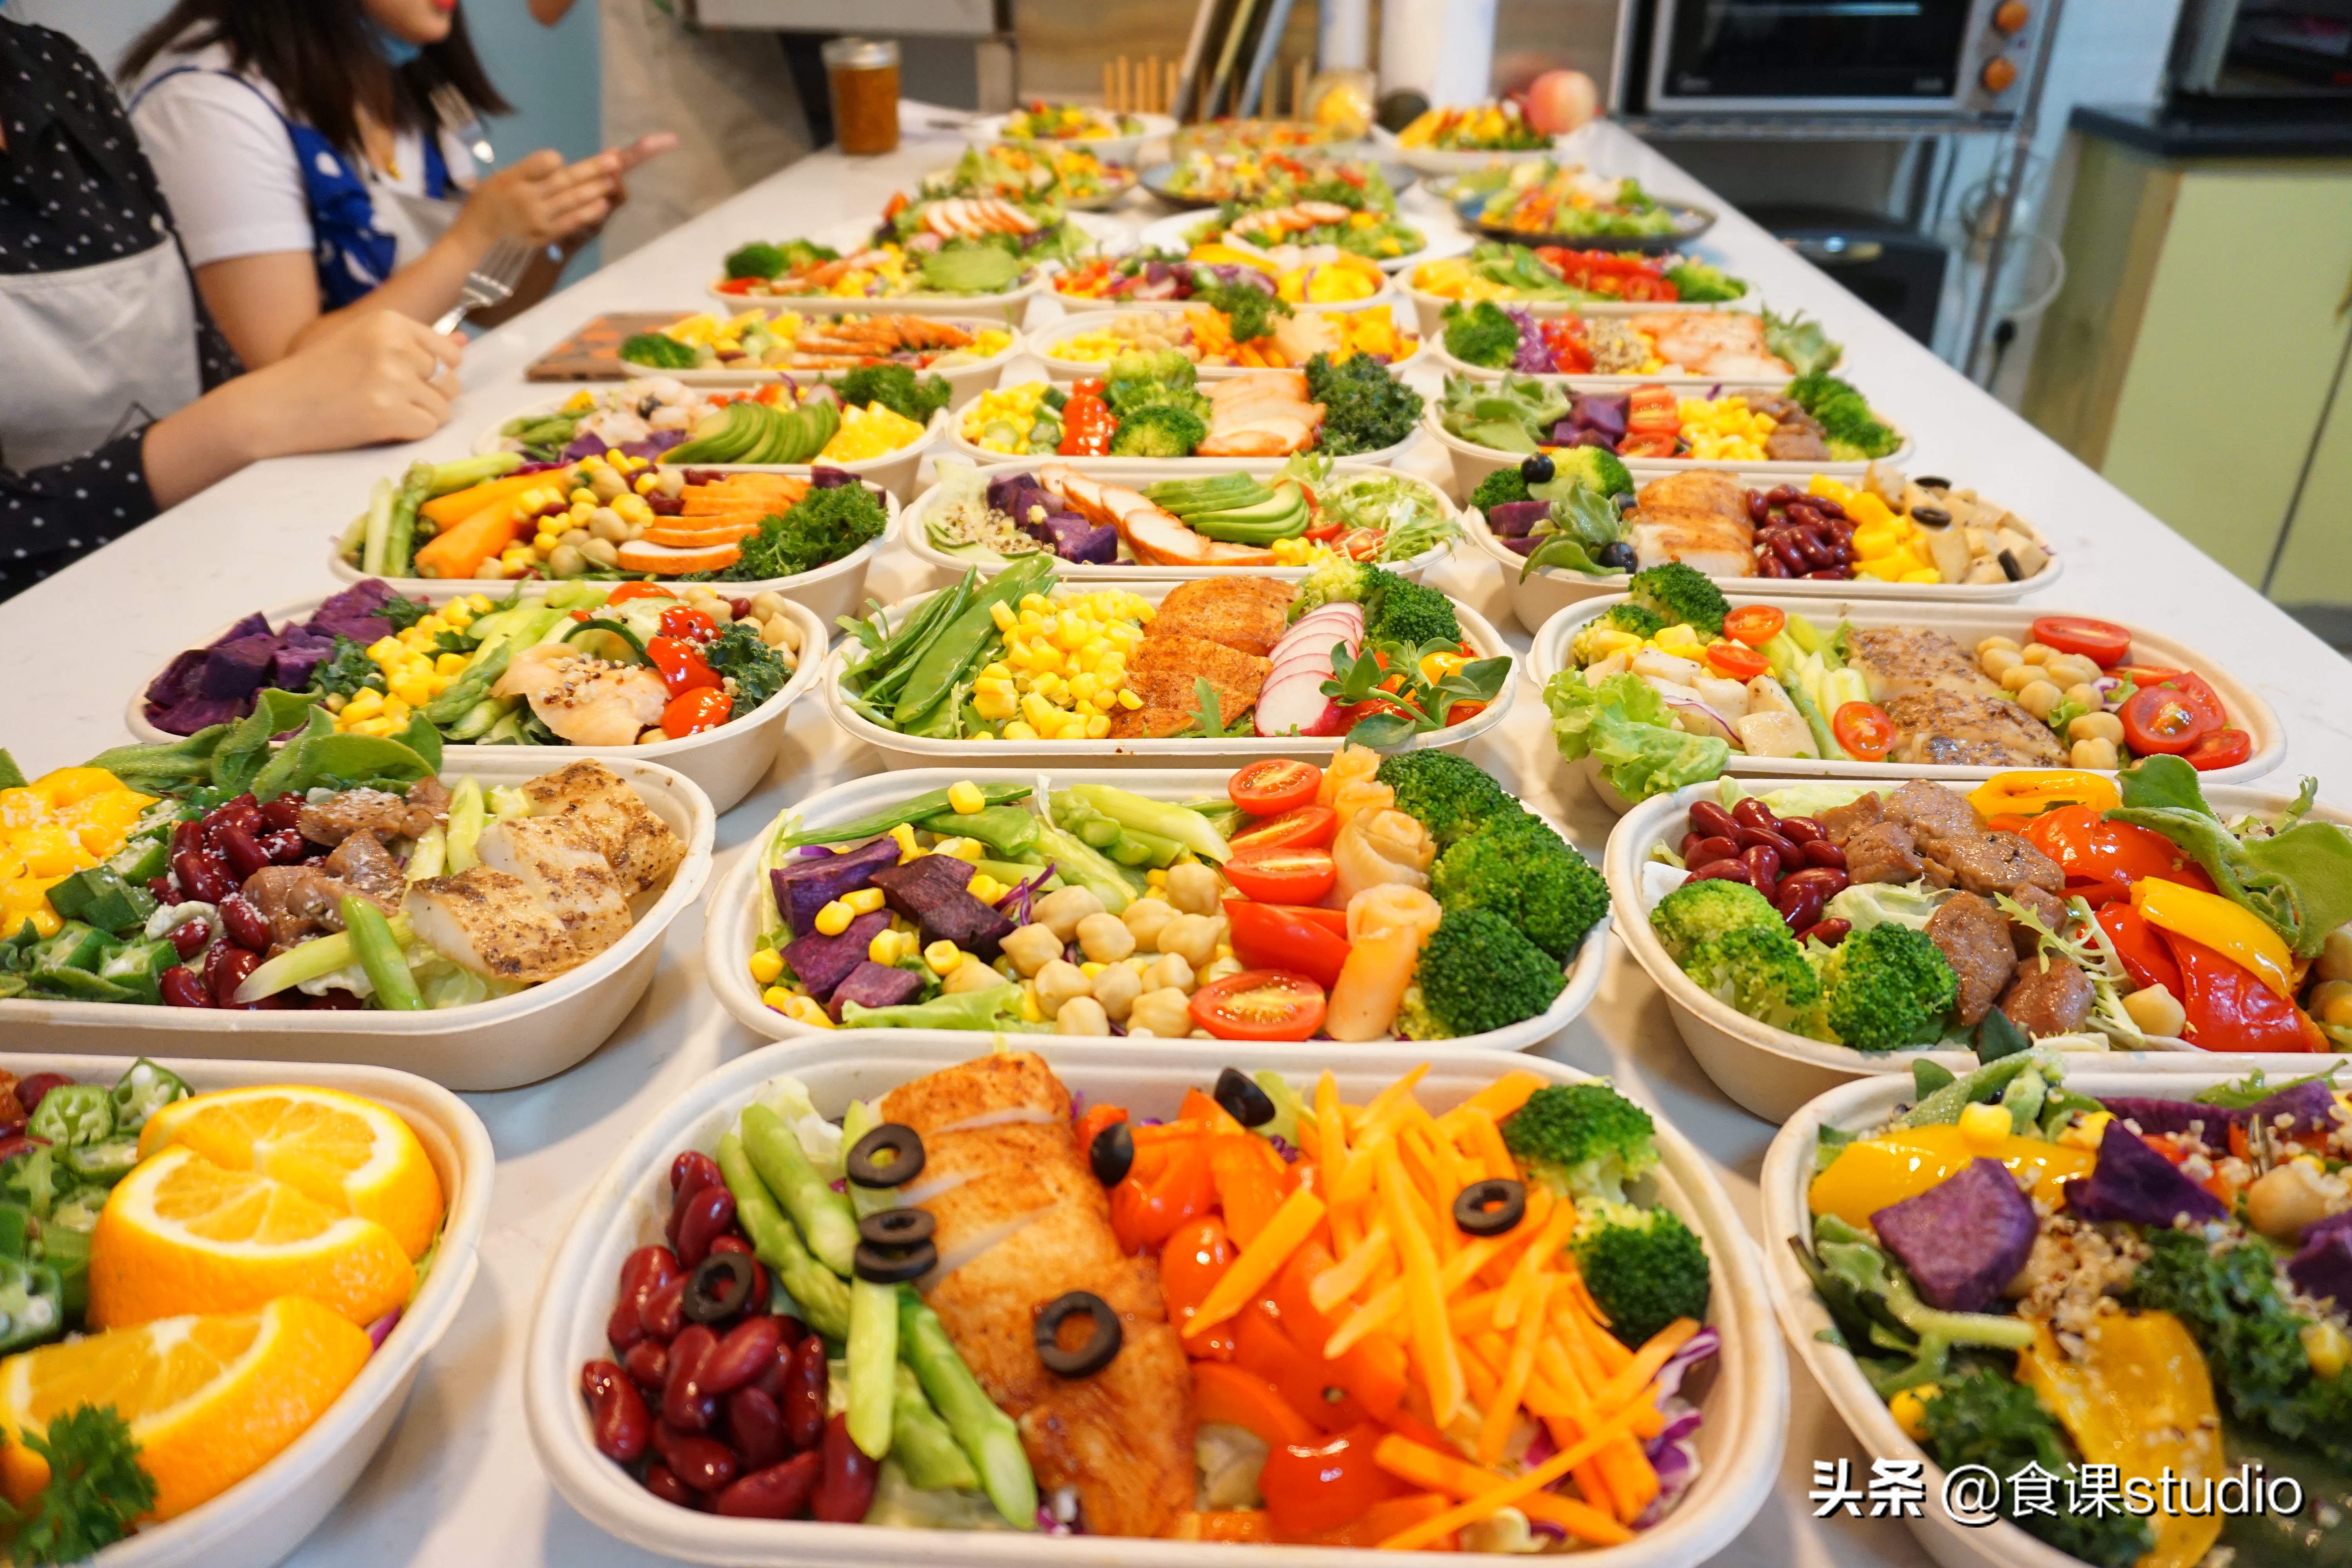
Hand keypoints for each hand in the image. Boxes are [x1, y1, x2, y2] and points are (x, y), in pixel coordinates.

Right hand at [143, 313, 463, 508]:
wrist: (274, 407)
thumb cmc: (318, 376)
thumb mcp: (365, 345)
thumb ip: (416, 345)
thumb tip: (464, 344)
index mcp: (390, 322)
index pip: (450, 353)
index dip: (436, 374)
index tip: (407, 380)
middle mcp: (394, 345)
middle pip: (451, 381)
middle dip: (430, 397)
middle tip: (391, 400)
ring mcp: (392, 379)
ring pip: (444, 408)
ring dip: (421, 417)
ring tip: (383, 412)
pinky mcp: (388, 413)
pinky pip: (428, 429)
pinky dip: (410, 434)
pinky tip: (380, 426)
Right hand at [459, 148, 618, 249]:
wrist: (475, 243)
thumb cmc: (488, 206)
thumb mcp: (498, 180)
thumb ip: (527, 171)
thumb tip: (558, 161)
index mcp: (512, 179)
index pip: (540, 162)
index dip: (555, 159)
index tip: (564, 157)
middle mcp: (526, 198)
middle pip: (565, 179)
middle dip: (592, 168)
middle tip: (615, 159)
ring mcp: (538, 218)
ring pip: (572, 199)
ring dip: (596, 188)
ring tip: (615, 178)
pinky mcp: (545, 236)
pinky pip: (571, 222)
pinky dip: (589, 213)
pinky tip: (603, 204)